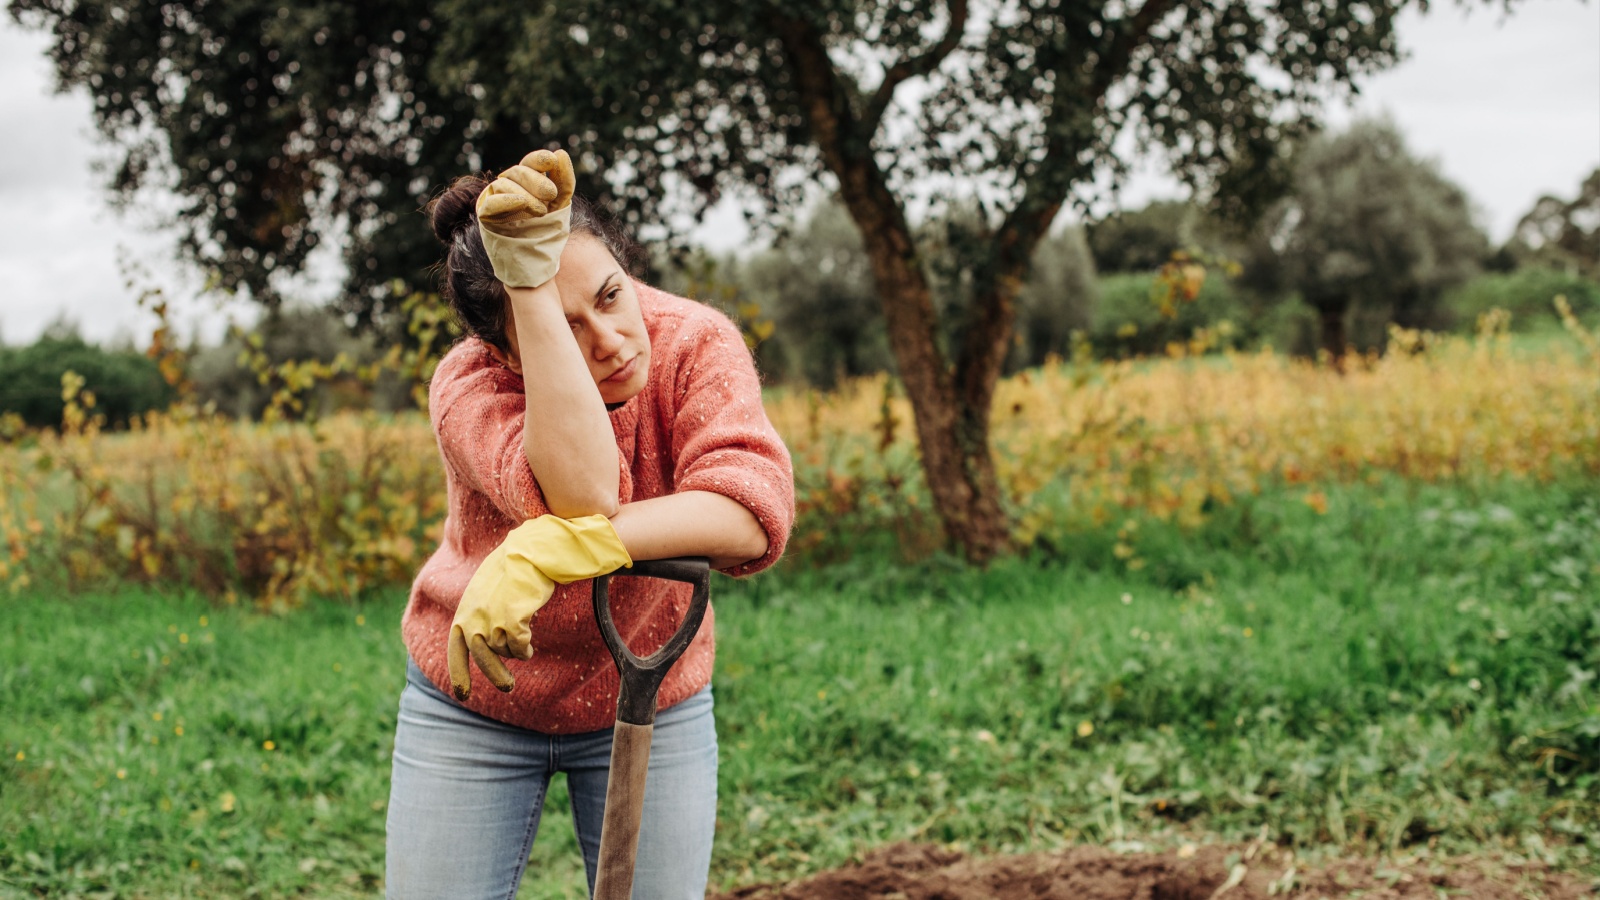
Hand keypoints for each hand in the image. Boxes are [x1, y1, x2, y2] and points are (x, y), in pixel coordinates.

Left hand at [447, 513, 631, 700]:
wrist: (529, 552)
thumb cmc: (511, 569)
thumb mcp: (483, 591)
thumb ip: (478, 615)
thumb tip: (484, 644)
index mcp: (464, 611)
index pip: (456, 649)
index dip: (459, 673)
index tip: (463, 695)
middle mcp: (474, 618)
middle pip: (482, 657)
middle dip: (495, 675)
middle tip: (507, 687)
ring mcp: (492, 620)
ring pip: (505, 651)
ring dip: (516, 651)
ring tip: (524, 646)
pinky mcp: (512, 621)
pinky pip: (520, 648)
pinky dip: (525, 649)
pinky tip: (529, 645)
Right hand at [477, 149, 575, 224]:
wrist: (535, 261)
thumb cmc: (546, 232)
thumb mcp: (560, 205)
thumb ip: (563, 182)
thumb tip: (560, 152)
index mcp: (527, 182)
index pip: (530, 163)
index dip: (539, 159)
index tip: (552, 160)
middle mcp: (509, 187)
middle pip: (518, 171)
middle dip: (536, 180)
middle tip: (551, 194)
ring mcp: (495, 199)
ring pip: (504, 184)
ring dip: (526, 196)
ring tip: (541, 212)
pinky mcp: (485, 215)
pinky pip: (492, 202)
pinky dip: (507, 200)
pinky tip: (520, 202)